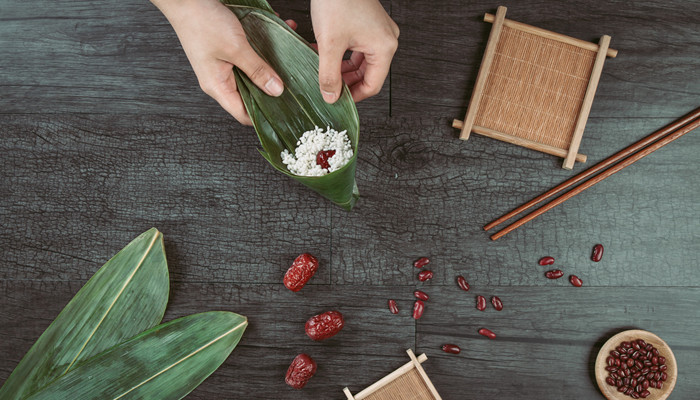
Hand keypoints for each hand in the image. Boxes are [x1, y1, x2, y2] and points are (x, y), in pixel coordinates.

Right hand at [151, 0, 285, 124]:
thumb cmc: (202, 21)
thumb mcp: (236, 48)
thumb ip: (257, 70)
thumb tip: (275, 90)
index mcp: (217, 86)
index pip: (242, 114)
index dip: (263, 116)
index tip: (284, 110)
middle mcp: (220, 79)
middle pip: (251, 95)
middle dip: (272, 88)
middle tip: (292, 85)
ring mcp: (223, 66)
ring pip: (253, 75)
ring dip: (270, 66)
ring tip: (288, 58)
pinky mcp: (227, 52)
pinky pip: (250, 58)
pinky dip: (263, 50)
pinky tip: (277, 38)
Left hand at [310, 0, 398, 103]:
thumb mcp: (329, 43)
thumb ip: (329, 74)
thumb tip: (330, 96)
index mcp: (384, 47)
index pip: (372, 85)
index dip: (353, 97)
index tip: (337, 101)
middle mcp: (386, 40)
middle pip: (367, 74)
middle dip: (346, 83)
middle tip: (327, 89)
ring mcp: (378, 31)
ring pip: (360, 62)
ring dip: (341, 69)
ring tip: (323, 72)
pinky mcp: (368, 24)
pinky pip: (357, 48)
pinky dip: (342, 55)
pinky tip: (324, 55)